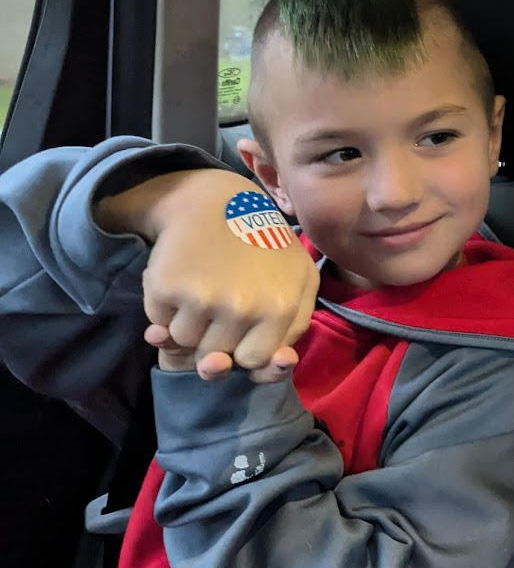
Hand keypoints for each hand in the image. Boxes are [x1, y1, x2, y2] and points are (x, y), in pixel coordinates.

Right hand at [96, 168, 318, 382]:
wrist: (216, 200)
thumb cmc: (265, 248)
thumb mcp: (298, 284)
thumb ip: (289, 332)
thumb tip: (262, 367)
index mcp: (282, 308)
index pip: (253, 362)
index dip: (245, 349)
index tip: (246, 326)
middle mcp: (243, 307)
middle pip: (216, 358)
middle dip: (216, 339)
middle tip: (223, 298)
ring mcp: (203, 298)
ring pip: (184, 343)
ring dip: (188, 324)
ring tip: (205, 285)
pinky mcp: (166, 287)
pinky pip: (159, 325)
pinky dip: (165, 311)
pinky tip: (183, 279)